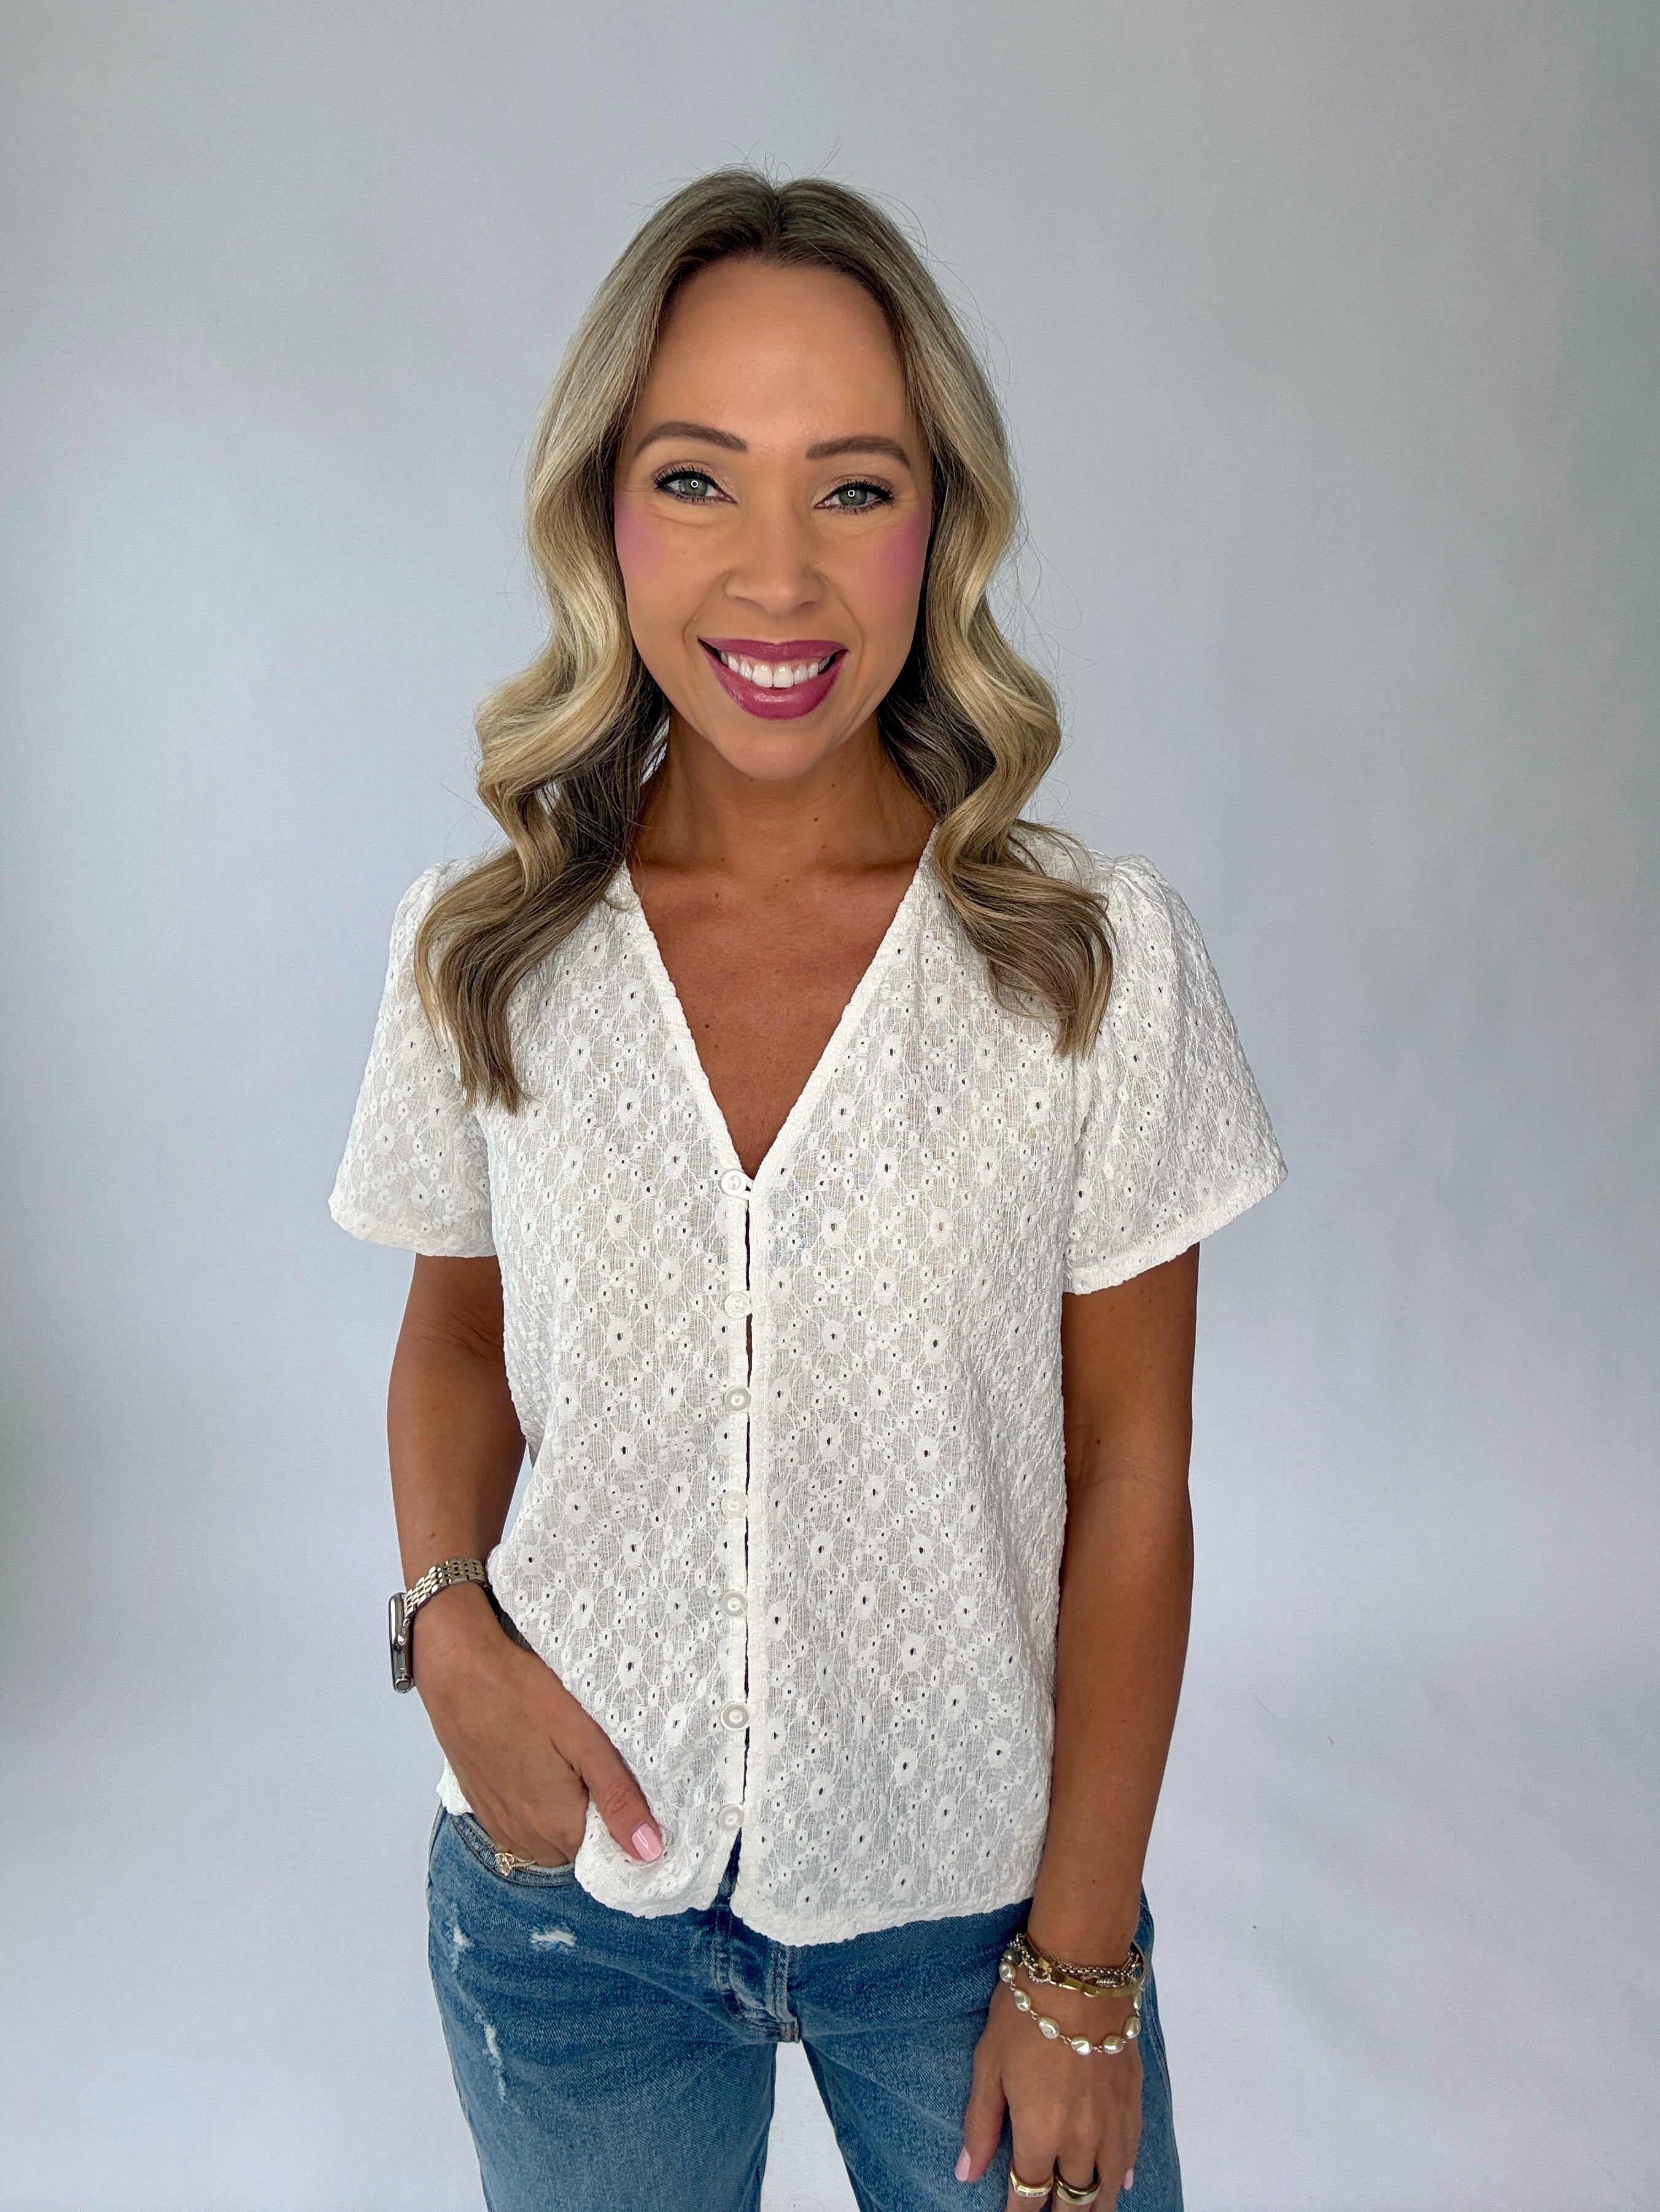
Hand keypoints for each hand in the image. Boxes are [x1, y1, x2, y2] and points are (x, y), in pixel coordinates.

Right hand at [411, 1583, 662, 1867]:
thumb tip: (650, 1852)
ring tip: (566, 1760)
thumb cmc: (522, 1695)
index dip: (623, 1821)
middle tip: (596, 1762)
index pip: (607, 1852)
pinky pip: (519, 1824)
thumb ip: (619, 1798)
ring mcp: (497, 1822)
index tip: (628, 1785)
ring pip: (547, 1838)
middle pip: (577, 1845)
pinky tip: (537, 1763)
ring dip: (562, 1812)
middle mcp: (524, 1837)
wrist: (458, 1670)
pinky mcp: (480, 1804)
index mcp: (557, 1826)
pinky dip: (534, 1805)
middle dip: (593, 1815)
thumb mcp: (585, 1738)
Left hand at [959, 1969, 1141, 2207]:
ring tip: (1086, 2211)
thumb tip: (966, 2173)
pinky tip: (1120, 2182)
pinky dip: (1123, 2174)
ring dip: (1095, 2204)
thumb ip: (981, 2124)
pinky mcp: (1133, 2101)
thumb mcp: (988, 2065)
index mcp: (1040, 2133)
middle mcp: (1080, 2139)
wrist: (1080, 1973)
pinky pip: (1131, 2153)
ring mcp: (1112, 2122)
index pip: (1029, 2194)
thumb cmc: (1025, 2012)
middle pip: (1073, 2199)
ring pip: (1108, 2186)